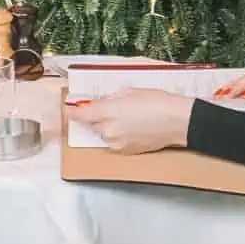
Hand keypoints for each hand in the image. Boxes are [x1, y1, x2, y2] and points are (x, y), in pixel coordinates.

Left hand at [71, 88, 194, 154]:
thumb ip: (111, 99)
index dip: (71, 113)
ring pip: (104, 134)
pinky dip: (119, 135)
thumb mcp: (131, 92)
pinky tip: (134, 127)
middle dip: (97, 117)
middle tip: (112, 109)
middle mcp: (108, 130)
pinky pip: (115, 142)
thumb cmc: (157, 102)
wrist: (177, 121)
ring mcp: (116, 143)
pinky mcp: (126, 151)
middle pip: (92, 125)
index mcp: (108, 111)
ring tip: (128, 118)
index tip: (67, 110)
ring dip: (109, 127)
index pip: (80, 115)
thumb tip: (100, 103)